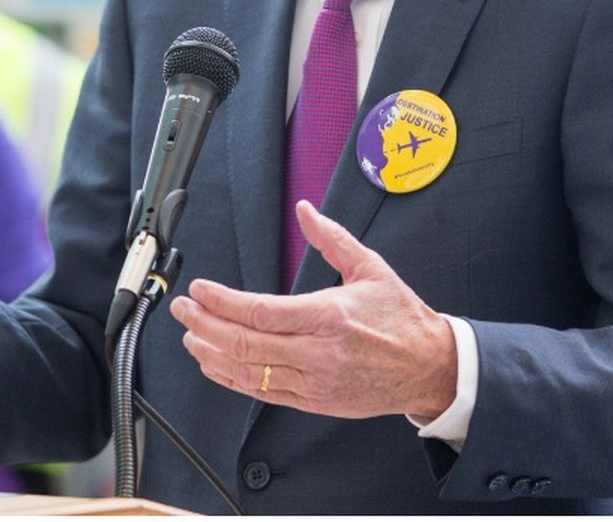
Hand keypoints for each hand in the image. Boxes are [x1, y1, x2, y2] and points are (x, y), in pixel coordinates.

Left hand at [169, 200, 456, 420]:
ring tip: (191, 335)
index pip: (261, 312)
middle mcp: (318, 352)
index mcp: (331, 316)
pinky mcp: (311, 400)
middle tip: (184, 309)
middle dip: (204, 324)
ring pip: (246, 371)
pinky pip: (261, 392)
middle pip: (244, 343)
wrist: (428, 367)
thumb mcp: (372, 269)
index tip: (200, 290)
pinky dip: (231, 378)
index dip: (222, 302)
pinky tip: (215, 364)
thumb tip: (306, 212)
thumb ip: (332, 239)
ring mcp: (313, 381)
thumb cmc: (402, 319)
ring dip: (210, 353)